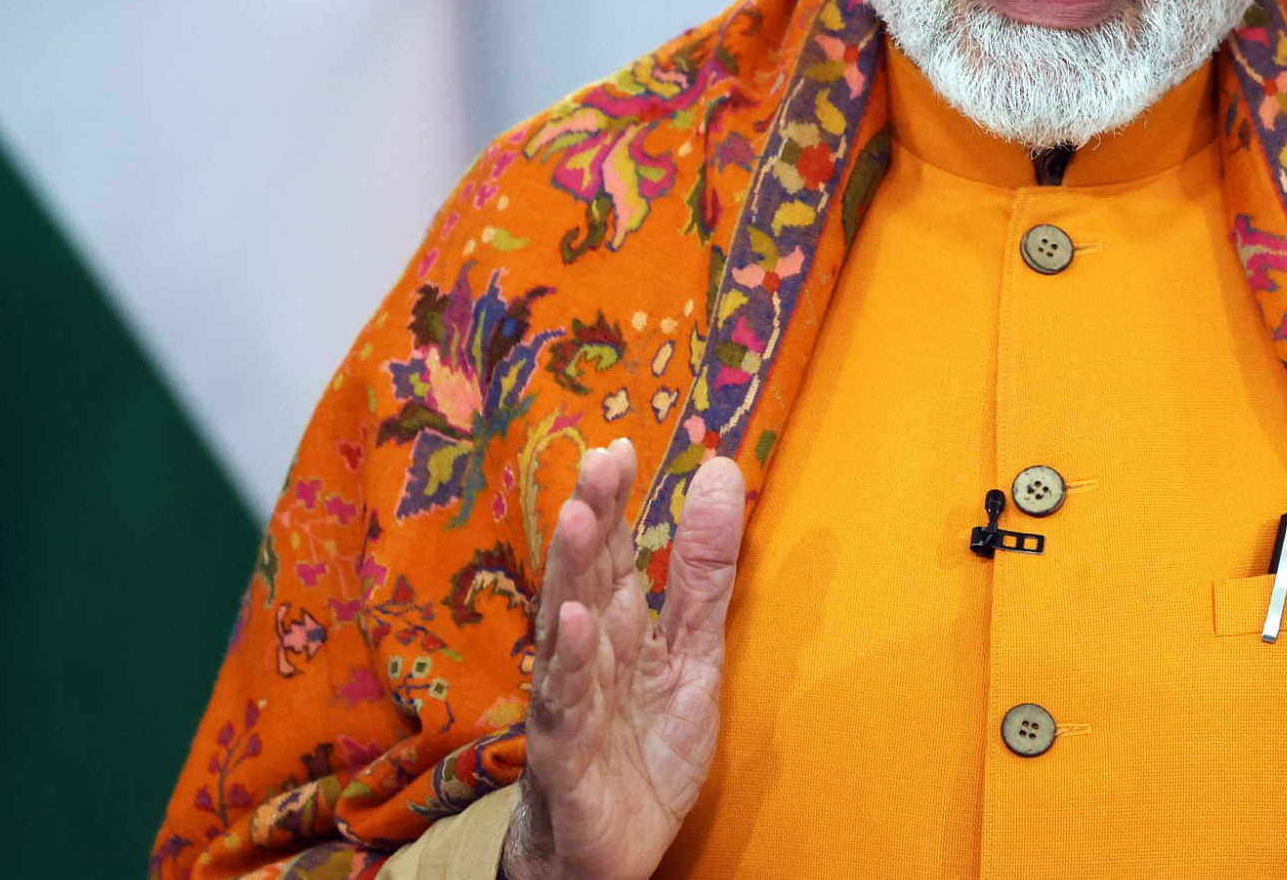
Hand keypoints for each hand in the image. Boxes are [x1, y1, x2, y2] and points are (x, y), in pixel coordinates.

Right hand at [502, 438, 746, 879]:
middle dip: (593, 518)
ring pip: (566, 628)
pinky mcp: (566, 753)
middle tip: (598, 462)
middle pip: (587, 576)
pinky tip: (573, 624)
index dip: (617, 501)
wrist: (617, 849)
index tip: (621, 447)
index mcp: (618, 627)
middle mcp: (586, 654)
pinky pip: (565, 704)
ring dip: (571, 573)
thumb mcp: (694, 656)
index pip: (616, 553)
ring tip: (580, 520)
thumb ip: (703, 574)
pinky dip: (568, 664)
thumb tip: (721, 474)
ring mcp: (571, 701)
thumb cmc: (644, 749)